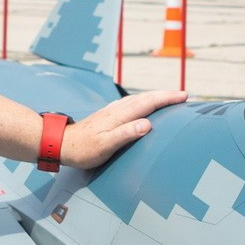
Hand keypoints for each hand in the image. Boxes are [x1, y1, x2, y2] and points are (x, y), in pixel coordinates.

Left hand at [60, 88, 185, 168]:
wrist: (60, 143)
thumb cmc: (83, 150)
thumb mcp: (105, 146)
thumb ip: (126, 134)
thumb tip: (147, 124)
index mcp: (120, 116)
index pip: (148, 103)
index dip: (167, 99)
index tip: (184, 97)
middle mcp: (117, 110)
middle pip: (145, 97)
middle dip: (165, 95)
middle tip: (183, 95)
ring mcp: (111, 111)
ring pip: (138, 99)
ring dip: (155, 96)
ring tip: (168, 97)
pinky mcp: (107, 115)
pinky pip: (130, 103)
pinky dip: (142, 100)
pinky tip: (141, 103)